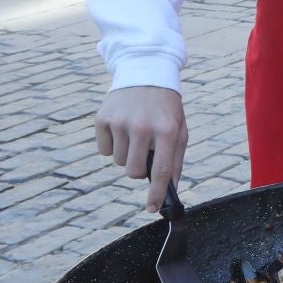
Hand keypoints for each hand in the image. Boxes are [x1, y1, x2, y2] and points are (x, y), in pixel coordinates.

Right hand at [94, 85, 187, 211]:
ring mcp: (120, 122)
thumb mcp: (179, 129)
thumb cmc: (166, 108)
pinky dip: (112, 144)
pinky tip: (122, 127)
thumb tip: (169, 190)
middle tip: (144, 153)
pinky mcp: (102, 118)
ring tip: (135, 133)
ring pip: (118, 162)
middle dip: (139, 170)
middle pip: (133, 172)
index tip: (152, 208)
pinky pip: (104, 150)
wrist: (145, 73)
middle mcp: (143, 127)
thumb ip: (175, 160)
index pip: (161, 171)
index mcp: (167, 130)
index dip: (156, 193)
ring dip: (127, 154)